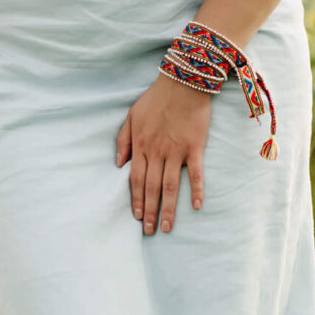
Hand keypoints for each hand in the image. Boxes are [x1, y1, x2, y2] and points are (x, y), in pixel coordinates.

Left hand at [115, 77, 210, 235]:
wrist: (183, 82)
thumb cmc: (156, 98)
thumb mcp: (132, 116)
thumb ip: (123, 140)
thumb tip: (118, 164)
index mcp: (141, 146)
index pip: (136, 180)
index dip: (135, 200)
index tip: (136, 217)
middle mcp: (157, 152)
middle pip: (151, 188)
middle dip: (149, 212)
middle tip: (149, 232)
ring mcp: (176, 151)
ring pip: (170, 186)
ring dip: (167, 209)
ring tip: (166, 227)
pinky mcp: (195, 147)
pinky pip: (196, 173)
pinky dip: (196, 190)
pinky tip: (195, 206)